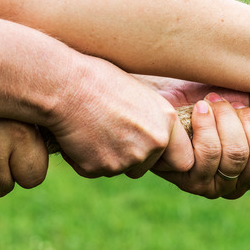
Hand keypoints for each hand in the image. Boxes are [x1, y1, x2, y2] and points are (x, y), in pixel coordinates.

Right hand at [43, 56, 194, 178]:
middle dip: (130, 157)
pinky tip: (79, 134)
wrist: (66, 85)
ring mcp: (127, 159)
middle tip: (110, 132)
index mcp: (166, 122)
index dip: (167, 158)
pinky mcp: (99, 168)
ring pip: (119, 169)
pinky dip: (85, 158)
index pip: (183, 160)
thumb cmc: (100, 79)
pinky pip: (95, 170)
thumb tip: (157, 139)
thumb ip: (153, 121)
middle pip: (145, 168)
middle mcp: (153, 144)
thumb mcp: (141, 95)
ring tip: (93, 126)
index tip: (153, 151)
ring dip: (107, 156)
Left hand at [139, 76, 249, 183]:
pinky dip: (206, 124)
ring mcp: (215, 185)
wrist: (166, 91)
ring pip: (236, 156)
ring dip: (225, 118)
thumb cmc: (213, 94)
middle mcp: (241, 182)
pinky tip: (199, 109)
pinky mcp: (189, 180)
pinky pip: (208, 155)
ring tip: (212, 102)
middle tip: (233, 103)